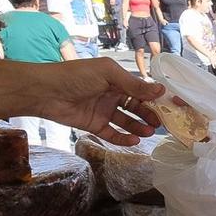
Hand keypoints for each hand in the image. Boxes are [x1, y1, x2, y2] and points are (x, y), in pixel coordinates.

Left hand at [27, 60, 161, 144]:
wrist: (46, 91)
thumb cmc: (77, 76)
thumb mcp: (108, 74)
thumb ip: (134, 85)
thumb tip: (160, 90)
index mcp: (116, 78)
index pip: (140, 89)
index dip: (153, 98)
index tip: (169, 106)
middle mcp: (111, 94)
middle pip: (135, 106)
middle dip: (149, 115)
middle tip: (161, 123)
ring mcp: (103, 110)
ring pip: (126, 121)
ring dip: (138, 127)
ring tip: (149, 133)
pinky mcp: (94, 125)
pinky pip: (112, 133)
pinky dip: (123, 138)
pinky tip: (134, 140)